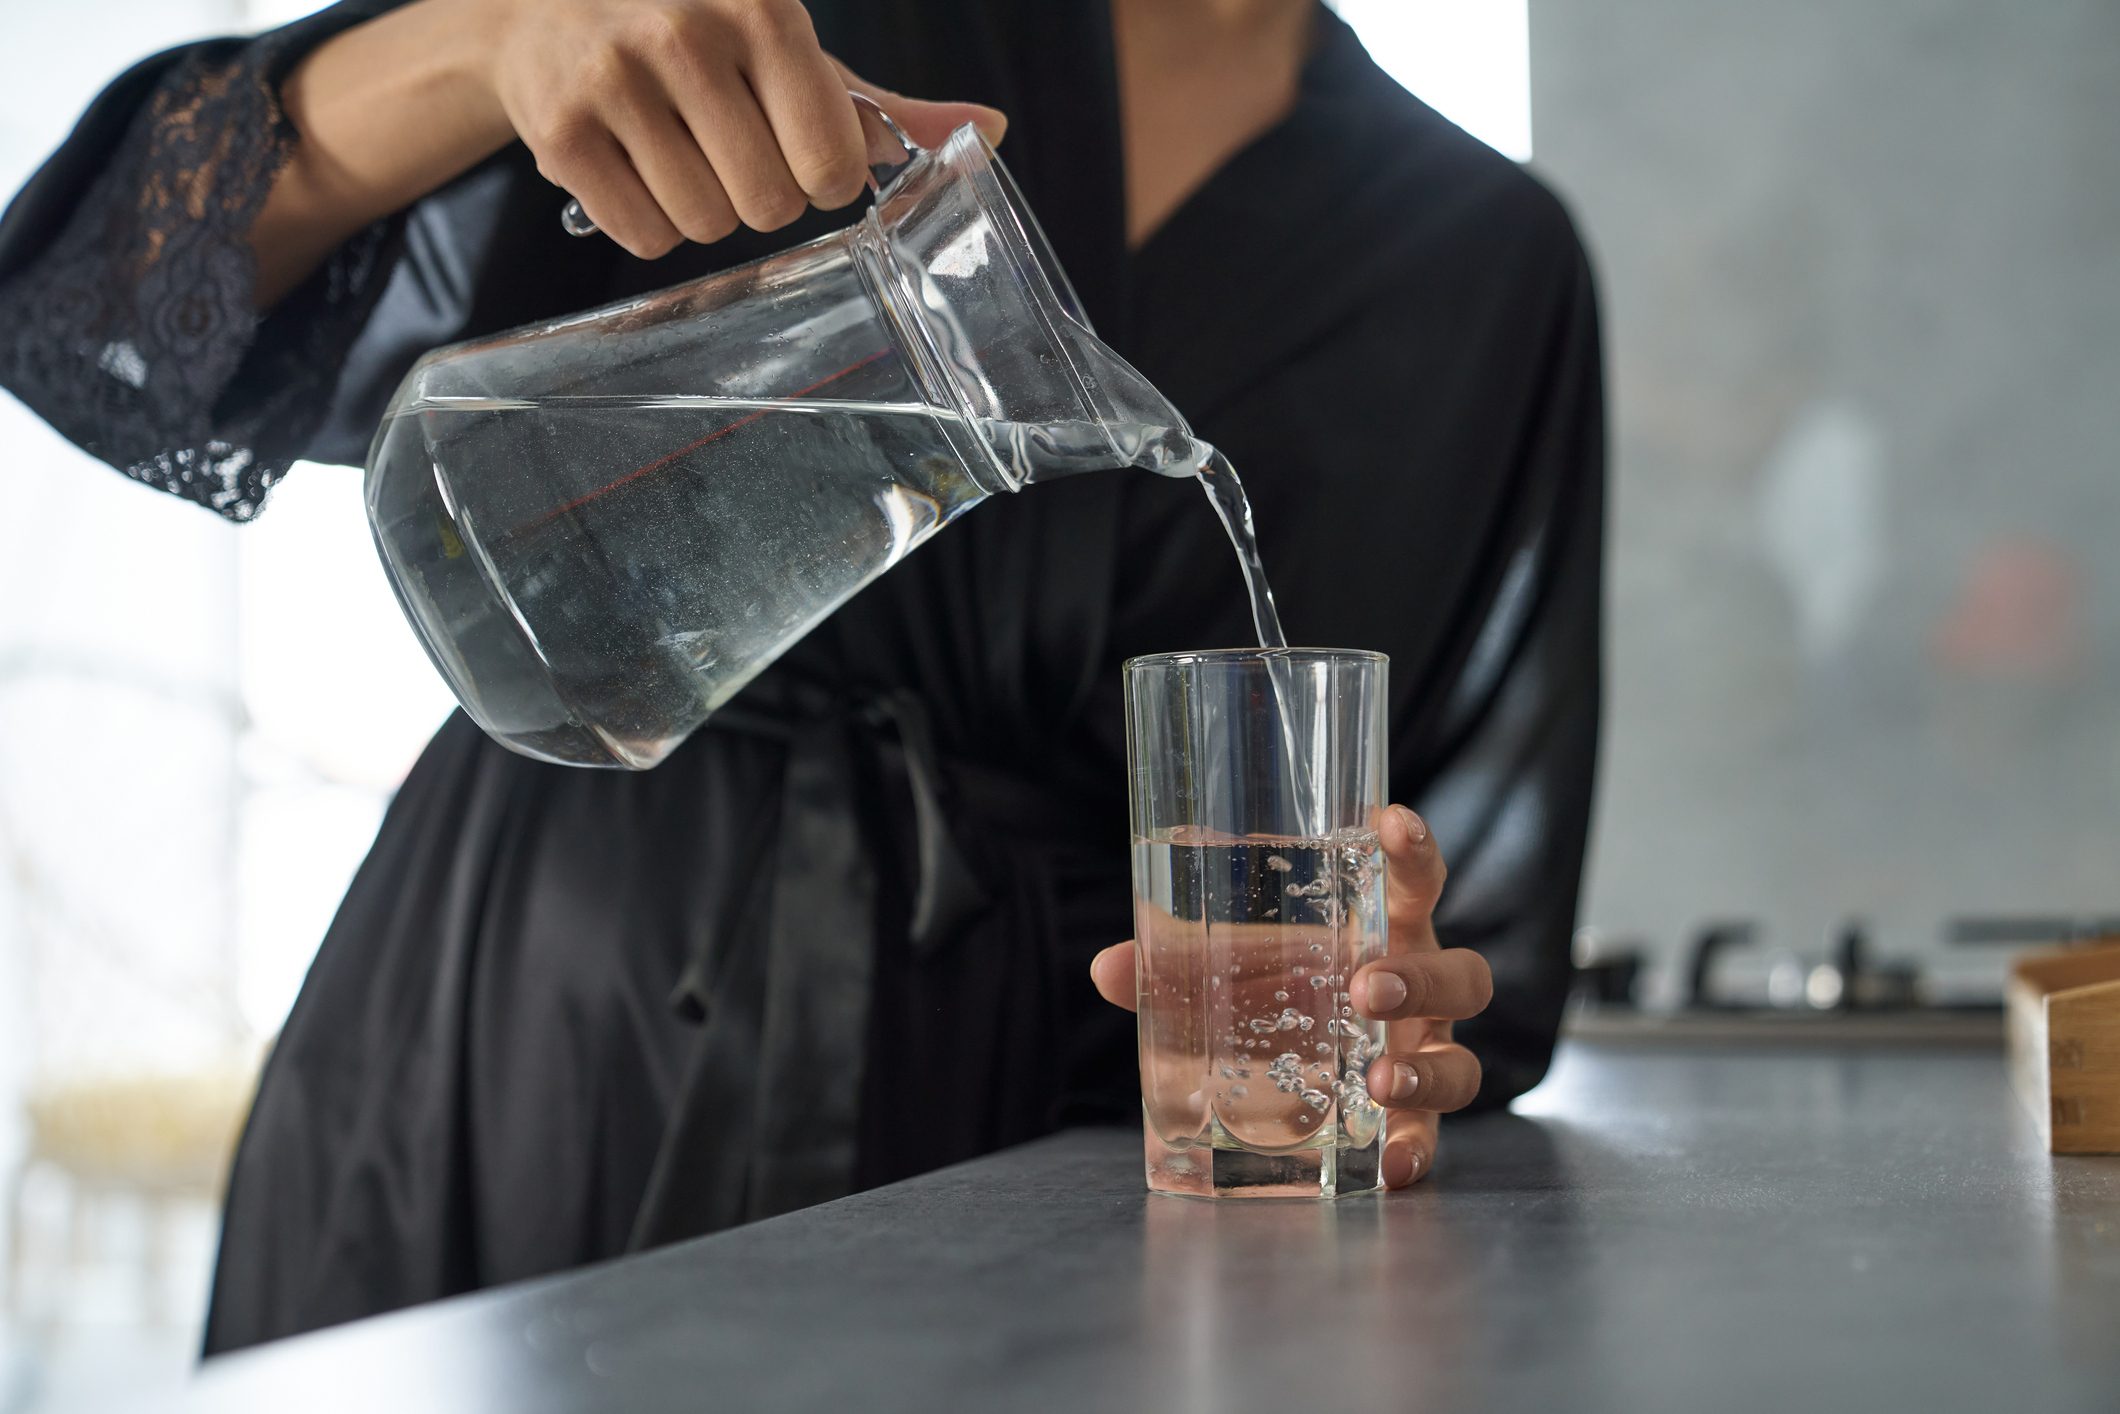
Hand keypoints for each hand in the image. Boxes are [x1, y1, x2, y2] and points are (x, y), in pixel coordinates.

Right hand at [484, 0, 1007, 257]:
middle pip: (768, 205)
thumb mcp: (788, 51)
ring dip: (702, 211)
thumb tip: (989, 132)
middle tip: (726, 149)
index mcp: (761, 8)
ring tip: (674, 150)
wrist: (542, 5)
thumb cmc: (693, 34)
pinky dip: (647, 221)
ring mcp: (613, 79)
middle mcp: (684, 33)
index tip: (795, 151)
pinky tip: (632, 165)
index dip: (820, 177)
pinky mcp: (559, 129)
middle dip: (758, 196)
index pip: (831, 161)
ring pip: (705, 226)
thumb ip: (881, 107)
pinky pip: (644, 234)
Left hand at [1091, 805, 1490, 1188]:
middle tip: (1368, 987)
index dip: (1415, 851)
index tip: (1392, 825)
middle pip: (1463, 977)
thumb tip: (1109, 968)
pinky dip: (1415, 1153)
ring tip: (1379, 1083)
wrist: (1301, 1063)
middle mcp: (1421, 992)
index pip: (1416, 881)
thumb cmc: (1281, 986)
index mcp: (1386, 932)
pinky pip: (1432, 1140)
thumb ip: (1177, 960)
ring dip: (1427, 1072)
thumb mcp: (1232, 964)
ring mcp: (1424, 1057)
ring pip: (1462, 1063)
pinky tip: (1390, 1171)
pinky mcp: (1412, 1119)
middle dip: (1423, 980)